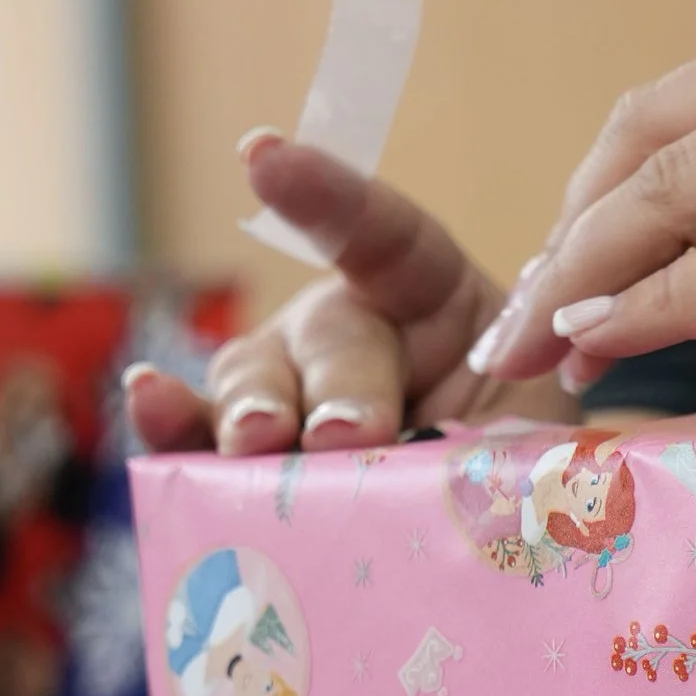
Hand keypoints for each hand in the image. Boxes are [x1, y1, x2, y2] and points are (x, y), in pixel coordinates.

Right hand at [124, 131, 567, 458]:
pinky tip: (151, 403)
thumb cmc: (528, 473)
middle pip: (329, 338)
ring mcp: (291, 393)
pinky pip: (202, 436)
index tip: (259, 156)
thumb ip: (514, 431)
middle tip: (350, 434)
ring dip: (255, 411)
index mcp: (432, 299)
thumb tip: (495, 457)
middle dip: (339, 386)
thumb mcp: (545, 439)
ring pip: (256, 381)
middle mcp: (351, 334)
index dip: (321, 196)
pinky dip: (174, 425)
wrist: (514, 539)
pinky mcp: (249, 461)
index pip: (378, 233)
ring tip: (262, 441)